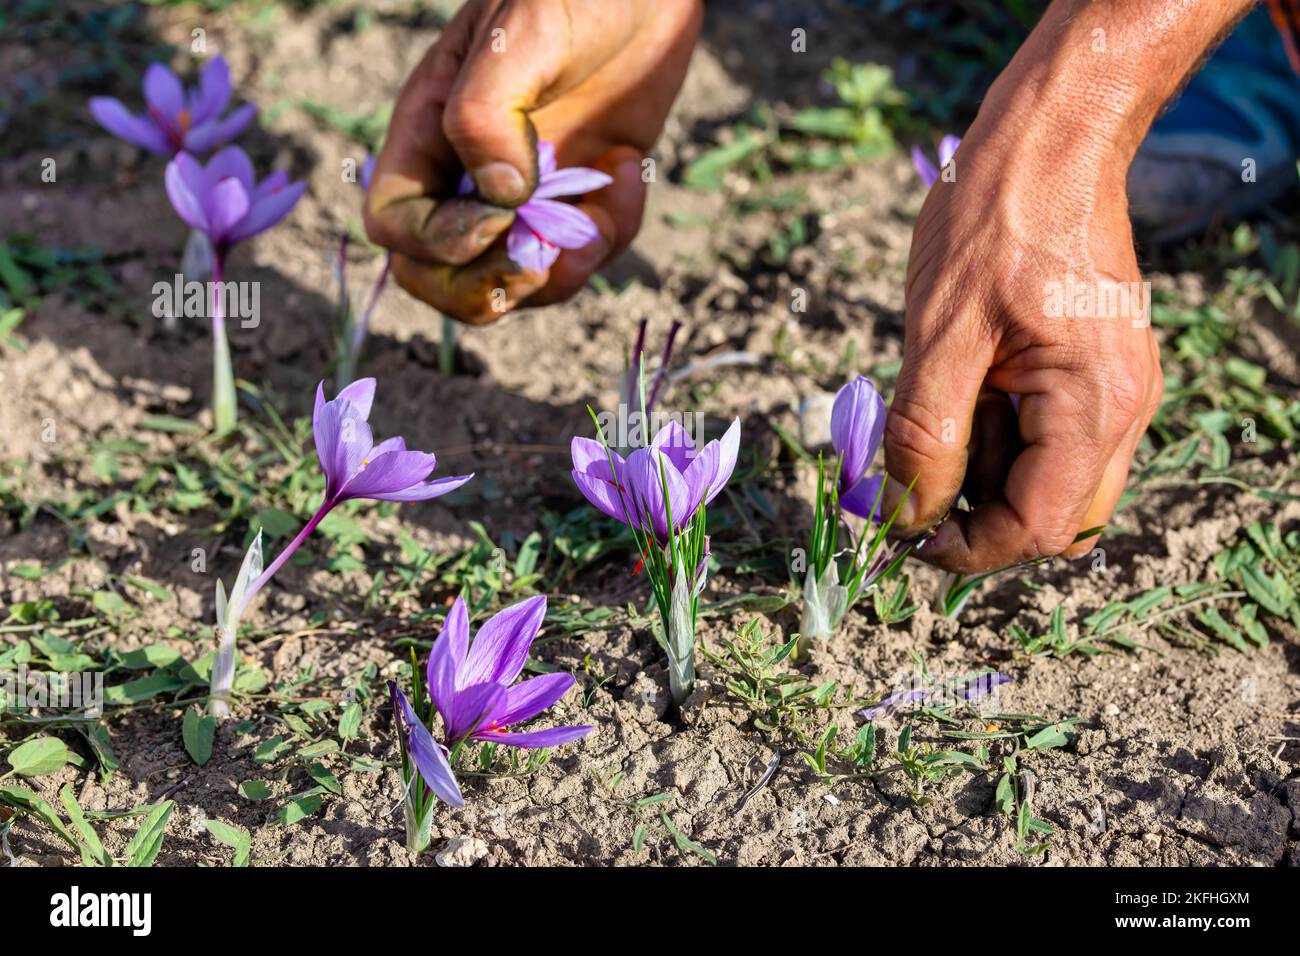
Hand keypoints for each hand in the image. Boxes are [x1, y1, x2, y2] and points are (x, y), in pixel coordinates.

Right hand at [364, 0, 701, 324]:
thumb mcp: (518, 34)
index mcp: (429, 135)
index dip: (436, 245)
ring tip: (600, 220)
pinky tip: (628, 166)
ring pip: (519, 280)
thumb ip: (486, 116)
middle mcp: (471, 176)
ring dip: (561, 274)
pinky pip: (584, 253)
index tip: (498, 220)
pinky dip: (611, 233)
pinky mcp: (584, 198)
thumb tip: (501, 200)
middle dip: (489, 289)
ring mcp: (530, 194)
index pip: (396, 226)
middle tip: (542, 264)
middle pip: (444, 277)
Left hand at [882, 20, 1175, 572]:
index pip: (1040, 528)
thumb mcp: (941, 331)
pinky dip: (992, 434)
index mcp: (1093, 404)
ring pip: (1046, 480)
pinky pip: (1043, 437)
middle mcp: (1121, 409)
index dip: (968, 549)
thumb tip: (905, 515)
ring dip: (980, 471)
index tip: (904, 537)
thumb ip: (925, 435)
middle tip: (911, 473)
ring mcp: (1111, 391)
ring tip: (939, 402)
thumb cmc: (996, 217)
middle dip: (976, 514)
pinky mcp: (1091, 373)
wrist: (1049, 138)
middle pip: (1054, 519)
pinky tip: (960, 387)